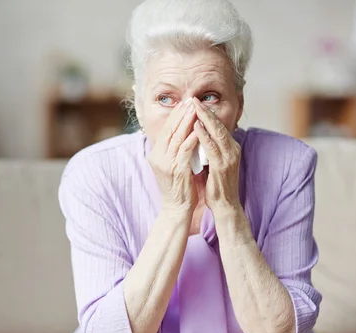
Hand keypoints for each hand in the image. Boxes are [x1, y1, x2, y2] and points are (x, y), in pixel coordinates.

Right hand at [148, 98, 199, 214]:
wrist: (176, 208)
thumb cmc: (178, 187)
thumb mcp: (171, 165)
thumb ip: (173, 150)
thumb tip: (181, 133)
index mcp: (155, 155)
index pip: (165, 130)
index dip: (175, 116)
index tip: (184, 104)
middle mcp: (158, 157)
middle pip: (169, 130)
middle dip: (181, 114)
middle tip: (190, 101)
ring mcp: (166, 163)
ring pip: (177, 137)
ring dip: (187, 121)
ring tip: (196, 109)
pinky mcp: (177, 169)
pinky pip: (185, 149)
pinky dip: (192, 137)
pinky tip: (200, 128)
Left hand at [192, 97, 241, 214]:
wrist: (225, 205)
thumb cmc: (217, 185)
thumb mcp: (214, 162)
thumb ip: (209, 149)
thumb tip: (199, 136)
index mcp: (230, 148)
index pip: (218, 126)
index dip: (207, 114)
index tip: (195, 103)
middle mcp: (232, 149)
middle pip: (219, 125)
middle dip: (206, 111)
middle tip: (194, 99)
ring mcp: (229, 157)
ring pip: (217, 132)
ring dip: (205, 118)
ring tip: (194, 107)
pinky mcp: (223, 166)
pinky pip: (212, 147)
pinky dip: (203, 135)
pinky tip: (196, 127)